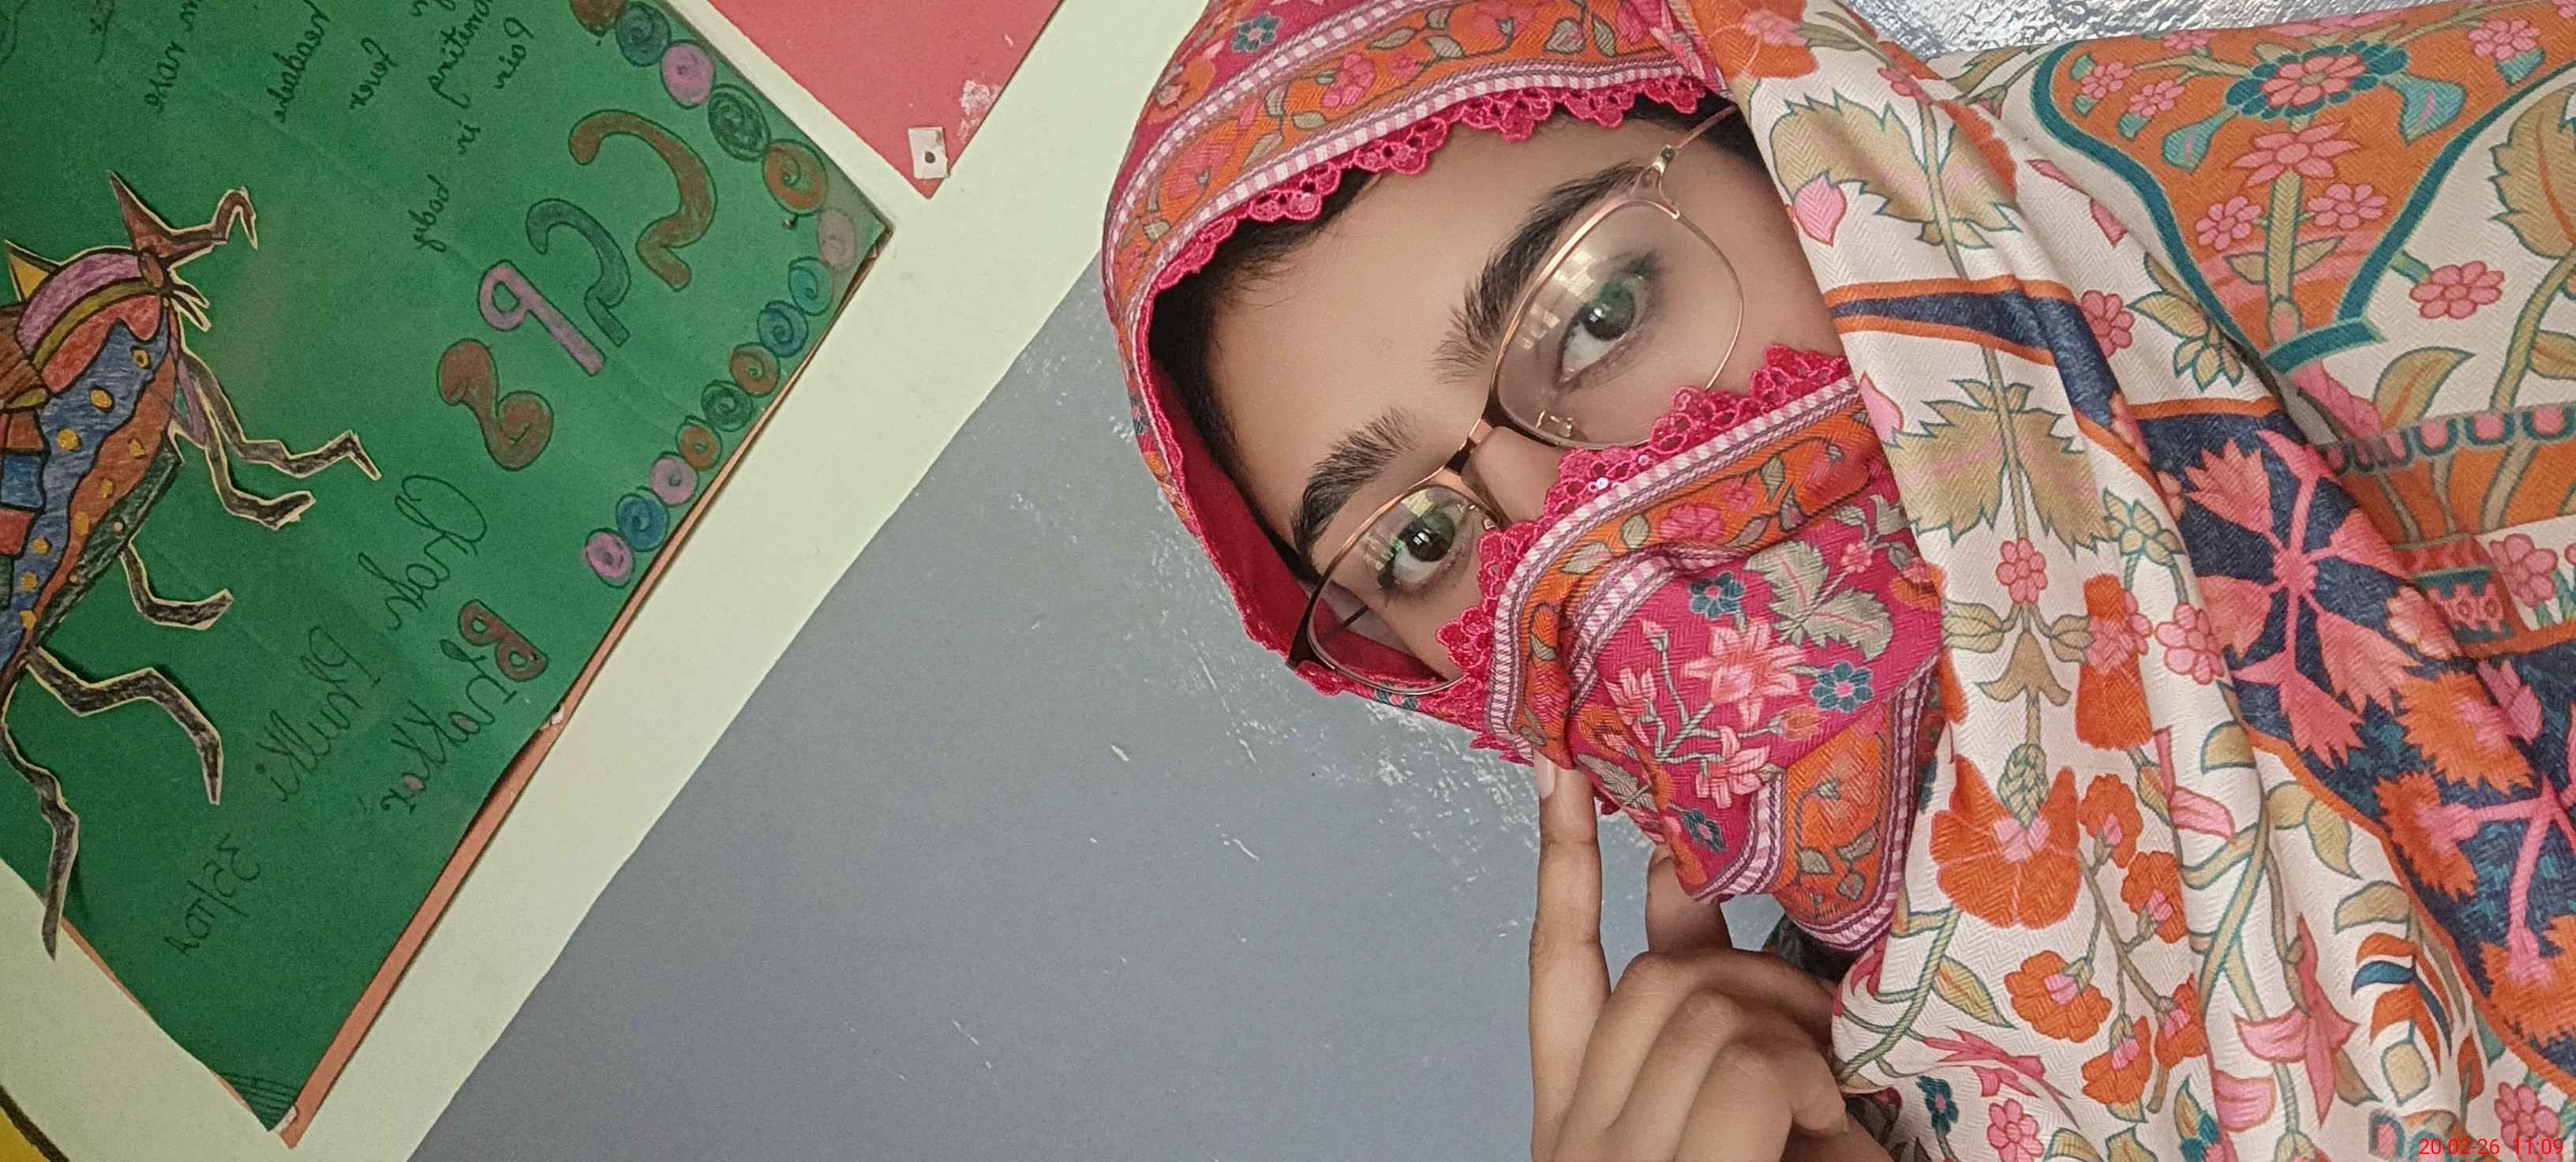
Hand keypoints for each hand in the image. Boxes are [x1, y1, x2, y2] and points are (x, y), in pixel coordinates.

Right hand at [1527, 760, 1890, 1161]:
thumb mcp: (1744, 1099)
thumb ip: (1703, 997)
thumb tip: (1681, 873)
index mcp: (1577, 1115)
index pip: (1556, 964)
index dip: (1563, 862)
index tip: (1568, 765)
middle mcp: (1578, 1137)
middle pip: (1653, 980)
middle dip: (1751, 969)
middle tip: (1823, 1020)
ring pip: (1705, 1013)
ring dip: (1794, 1029)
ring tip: (1834, 1091)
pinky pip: (1744, 1073)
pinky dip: (1807, 1079)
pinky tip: (1825, 1116)